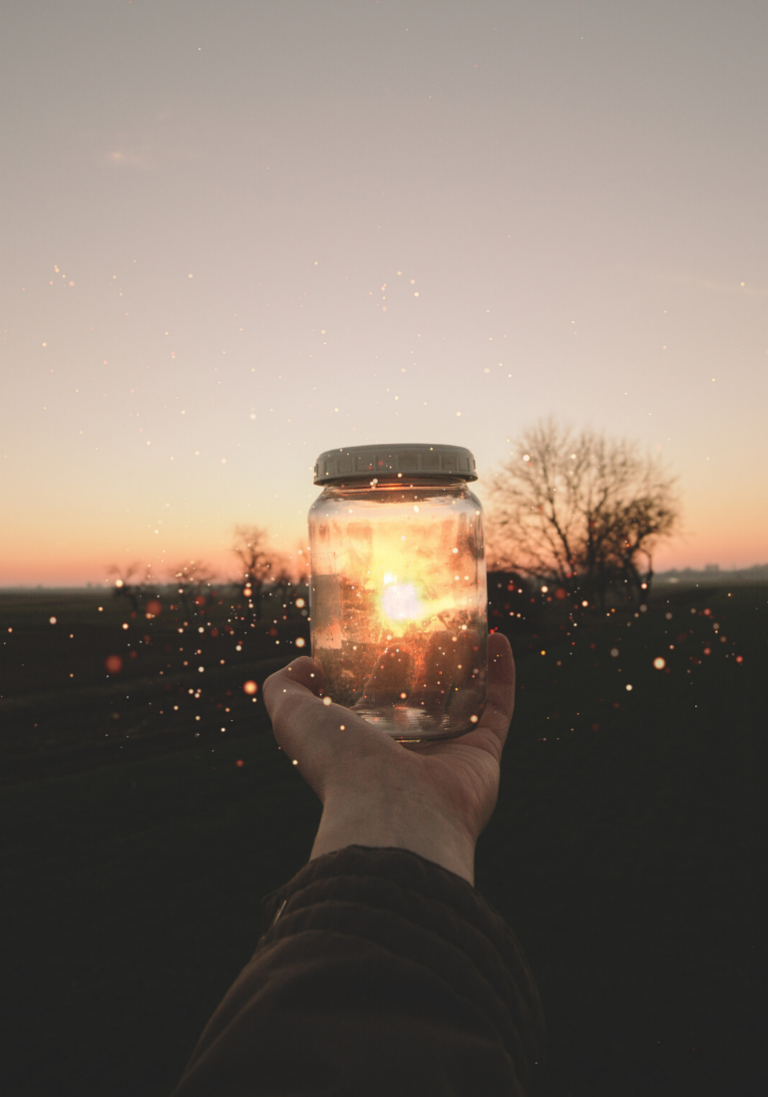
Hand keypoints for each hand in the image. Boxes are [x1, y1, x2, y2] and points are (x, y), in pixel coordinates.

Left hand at [262, 632, 514, 885]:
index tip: (376, 638)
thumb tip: (305, 664)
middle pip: (418, 701)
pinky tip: (498, 637)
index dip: (373, 671)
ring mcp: (448, 754)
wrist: (393, 810)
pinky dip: (501, 672)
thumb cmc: (340, 765)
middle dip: (420, 665)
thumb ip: (284, 689)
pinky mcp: (484, 753)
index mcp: (363, 748)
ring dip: (464, 664)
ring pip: (461, 701)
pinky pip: (498, 707)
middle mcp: (406, 753)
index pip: (371, 705)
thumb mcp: (292, 718)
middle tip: (419, 629)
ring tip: (460, 627)